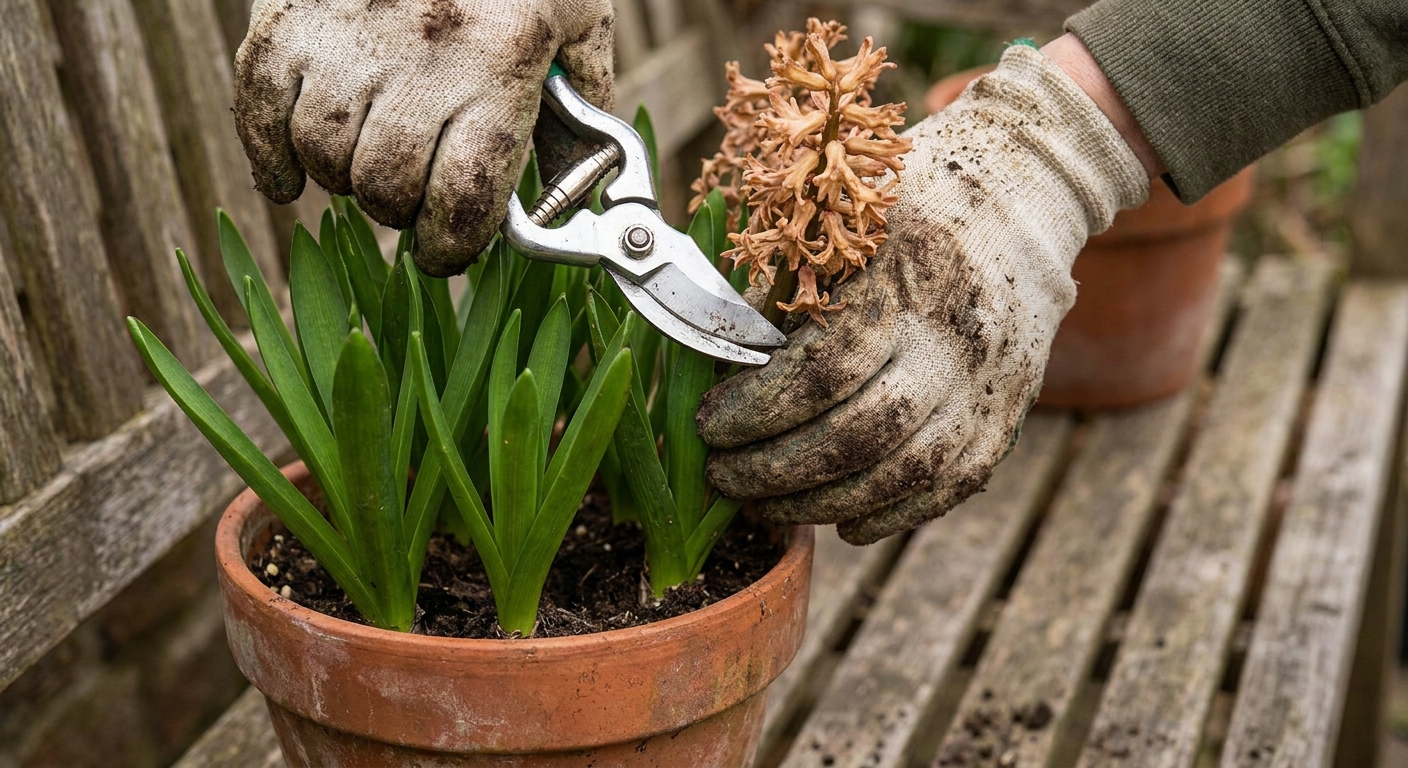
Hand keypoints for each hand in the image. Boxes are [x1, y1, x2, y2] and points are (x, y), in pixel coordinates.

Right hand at [233, 0, 614, 275]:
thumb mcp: (577, 16)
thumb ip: (581, 102)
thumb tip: (570, 190)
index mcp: (500, 58)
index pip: (464, 195)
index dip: (453, 246)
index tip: (448, 251)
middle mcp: (422, 51)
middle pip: (386, 187)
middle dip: (401, 211)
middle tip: (414, 198)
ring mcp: (348, 34)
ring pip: (324, 157)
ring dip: (345, 179)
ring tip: (370, 162)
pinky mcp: (288, 17)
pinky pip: (258, 110)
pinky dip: (269, 158)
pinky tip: (290, 178)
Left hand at [697, 45, 1148, 544]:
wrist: (1028, 189)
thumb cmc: (911, 194)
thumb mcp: (845, 212)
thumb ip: (785, 285)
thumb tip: (717, 362)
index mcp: (907, 270)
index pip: (826, 368)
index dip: (758, 409)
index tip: (708, 424)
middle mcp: (958, 332)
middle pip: (863, 433)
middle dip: (777, 469)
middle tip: (723, 477)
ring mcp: (992, 377)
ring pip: (905, 471)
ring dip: (823, 503)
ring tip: (766, 504)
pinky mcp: (1009, 409)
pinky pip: (950, 485)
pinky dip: (891, 515)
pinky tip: (843, 523)